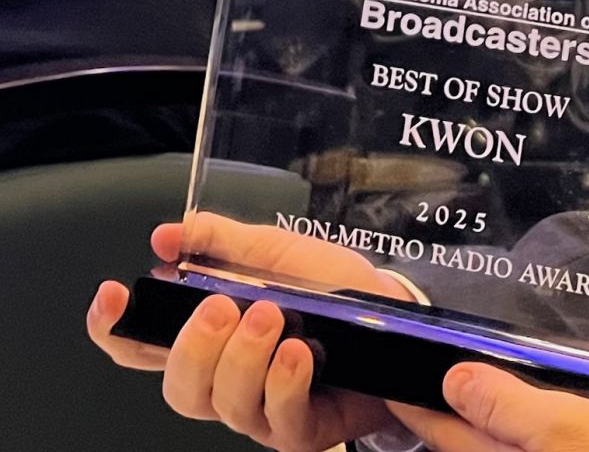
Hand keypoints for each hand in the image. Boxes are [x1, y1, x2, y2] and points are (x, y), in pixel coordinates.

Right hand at [87, 212, 409, 450]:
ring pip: (222, 404)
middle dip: (191, 347)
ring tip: (272, 317)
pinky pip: (276, 417)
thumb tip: (169, 233)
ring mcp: (261, 407)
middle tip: (222, 307)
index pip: (145, 345)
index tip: (114, 297)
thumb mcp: (281, 253)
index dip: (118, 329)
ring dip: (242, 358)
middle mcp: (229, 376)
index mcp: (214, 334)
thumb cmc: (341, 288)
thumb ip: (224, 243)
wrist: (403, 316)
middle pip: (177, 386)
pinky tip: (299, 351)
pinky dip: (283, 382)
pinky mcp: (300, 428)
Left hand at [392, 363, 588, 451]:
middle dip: (441, 403)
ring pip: (488, 441)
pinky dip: (508, 421)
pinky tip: (522, 401)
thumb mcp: (566, 426)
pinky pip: (516, 443)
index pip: (436, 425)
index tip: (388, 361)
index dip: (411, 395)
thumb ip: (506, 405)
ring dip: (476, 411)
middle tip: (423, 359)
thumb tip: (452, 378)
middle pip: (458, 437)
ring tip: (467, 372)